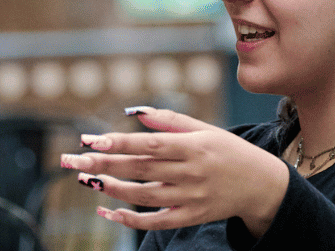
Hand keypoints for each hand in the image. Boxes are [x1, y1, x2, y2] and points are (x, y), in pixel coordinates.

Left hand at [59, 107, 290, 235]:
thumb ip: (169, 120)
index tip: (91, 139)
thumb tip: (133, 113)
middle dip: (103, 163)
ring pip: (143, 196)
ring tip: (86, 181)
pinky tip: (107, 212)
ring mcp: (191, 197)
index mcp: (193, 146)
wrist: (262, 185)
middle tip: (71, 160)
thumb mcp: (205, 129)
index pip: (149, 144)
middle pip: (140, 169)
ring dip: (112, 189)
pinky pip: (156, 222)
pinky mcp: (191, 217)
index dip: (119, 141)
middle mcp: (191, 172)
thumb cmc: (227, 151)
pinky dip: (130, 220)